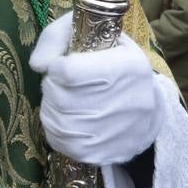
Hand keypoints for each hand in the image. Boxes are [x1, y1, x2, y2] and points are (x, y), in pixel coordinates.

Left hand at [29, 12, 165, 165]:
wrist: (149, 104)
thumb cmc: (112, 60)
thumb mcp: (89, 33)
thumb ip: (56, 38)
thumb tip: (39, 65)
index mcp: (128, 66)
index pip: (70, 72)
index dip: (56, 68)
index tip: (60, 66)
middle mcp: (130, 101)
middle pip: (63, 100)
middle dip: (51, 89)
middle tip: (58, 84)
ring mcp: (122, 131)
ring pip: (62, 126)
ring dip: (50, 110)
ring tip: (58, 100)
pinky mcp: (112, 154)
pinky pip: (67, 146)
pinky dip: (55, 132)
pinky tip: (62, 120)